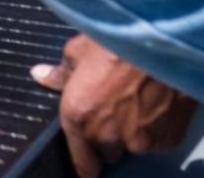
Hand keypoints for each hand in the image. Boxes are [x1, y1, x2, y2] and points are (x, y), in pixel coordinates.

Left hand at [33, 34, 195, 177]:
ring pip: (132, 147)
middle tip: (111, 109)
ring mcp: (138, 142)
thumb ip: (60, 72)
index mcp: (77, 117)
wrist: (156, 44)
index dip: (83, 158)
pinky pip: (157, 142)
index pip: (80, 163)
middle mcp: (106, 136)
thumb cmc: (112, 43)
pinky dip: (154, 129)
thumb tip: (40, 75)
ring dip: (131, 134)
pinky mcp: (166, 140)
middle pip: (106, 151)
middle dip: (107, 137)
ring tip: (134, 102)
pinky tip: (152, 104)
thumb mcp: (77, 51)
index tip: (85, 153)